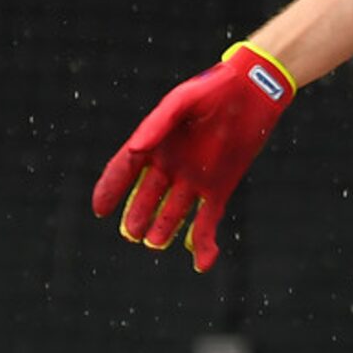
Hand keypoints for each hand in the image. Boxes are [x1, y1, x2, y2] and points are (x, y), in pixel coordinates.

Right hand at [91, 41, 295, 272]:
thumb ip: (158, 123)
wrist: (254, 90)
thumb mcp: (183, 101)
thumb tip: (134, 149)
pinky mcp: (221, 188)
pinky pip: (207, 221)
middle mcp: (171, 165)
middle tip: (132, 232)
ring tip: (155, 241)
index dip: (110, 189)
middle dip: (138, 216)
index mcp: (155, 143)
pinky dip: (203, 244)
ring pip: (173, 213)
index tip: (99, 208)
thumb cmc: (214, 88)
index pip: (124, 171)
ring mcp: (195, 179)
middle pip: (147, 198)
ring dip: (164, 229)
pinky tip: (202, 263)